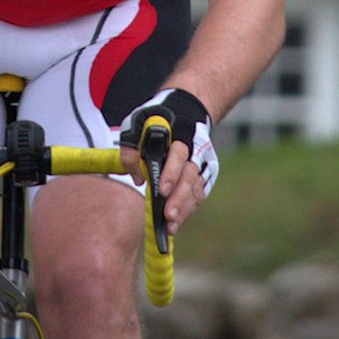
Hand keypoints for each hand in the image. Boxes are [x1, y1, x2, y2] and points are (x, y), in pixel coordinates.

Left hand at [118, 88, 218, 234]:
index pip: (178, 155)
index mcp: (179, 134)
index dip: (171, 172)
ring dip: (184, 208)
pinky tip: (177, 222)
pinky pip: (200, 194)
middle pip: (190, 175)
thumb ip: (131, 147)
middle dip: (179, 197)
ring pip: (197, 188)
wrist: (183, 111)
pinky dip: (189, 209)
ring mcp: (202, 162)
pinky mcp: (206, 173)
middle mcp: (195, 149)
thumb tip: (139, 176)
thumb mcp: (137, 123)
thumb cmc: (155, 120)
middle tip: (167, 216)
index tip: (160, 190)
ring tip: (170, 227)